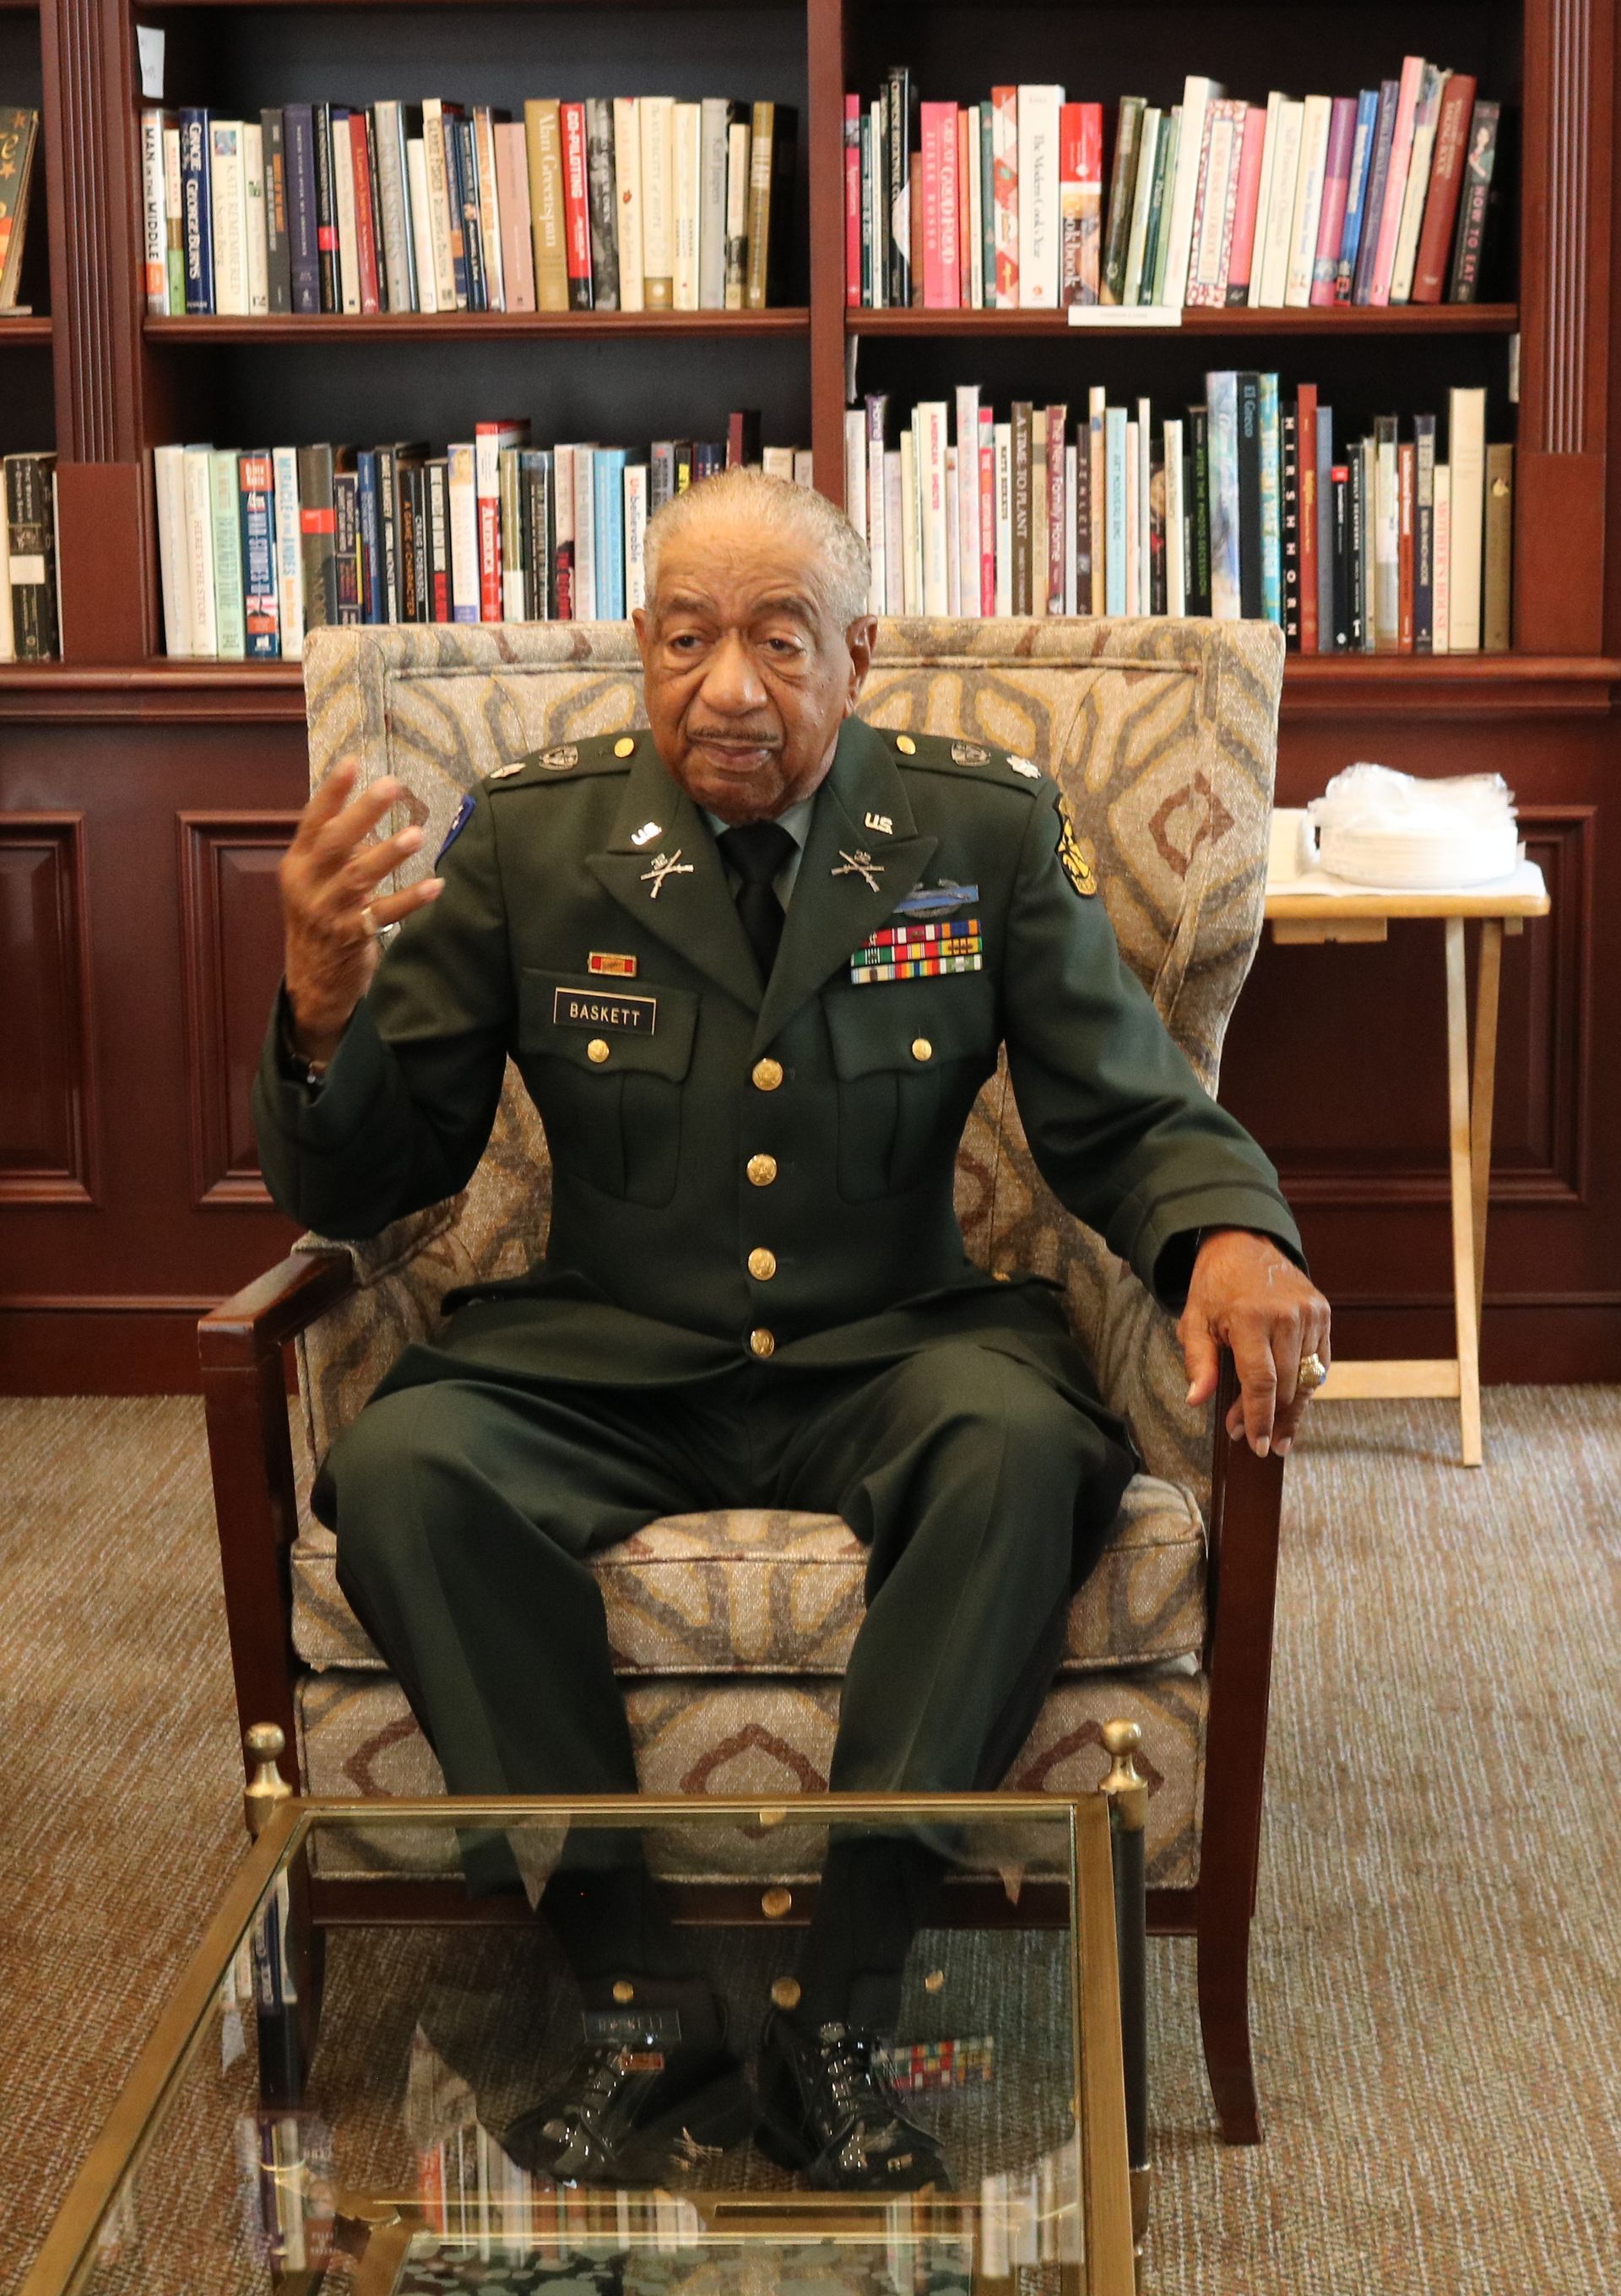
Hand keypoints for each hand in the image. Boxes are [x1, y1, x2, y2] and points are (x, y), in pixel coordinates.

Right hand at [279, 760, 443, 1060]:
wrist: (312, 982)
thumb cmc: (321, 919)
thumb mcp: (316, 881)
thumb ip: (337, 849)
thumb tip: (371, 810)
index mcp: (297, 864)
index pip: (312, 820)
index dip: (332, 791)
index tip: (353, 762)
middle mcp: (306, 885)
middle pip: (334, 842)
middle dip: (362, 812)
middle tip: (391, 786)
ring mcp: (325, 913)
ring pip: (357, 878)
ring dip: (388, 855)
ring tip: (416, 835)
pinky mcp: (348, 938)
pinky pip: (381, 915)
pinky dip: (409, 899)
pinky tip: (435, 885)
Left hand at [1177, 1228, 1330, 1458]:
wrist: (1244, 1243)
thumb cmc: (1215, 1286)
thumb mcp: (1194, 1321)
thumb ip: (1198, 1362)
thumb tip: (1196, 1400)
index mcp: (1250, 1318)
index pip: (1260, 1383)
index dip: (1259, 1418)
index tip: (1257, 1445)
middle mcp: (1286, 1316)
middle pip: (1285, 1387)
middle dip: (1268, 1418)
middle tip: (1248, 1436)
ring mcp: (1309, 1313)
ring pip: (1306, 1379)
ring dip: (1288, 1408)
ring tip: (1271, 1428)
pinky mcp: (1323, 1312)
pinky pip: (1319, 1363)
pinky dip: (1305, 1385)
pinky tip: (1290, 1401)